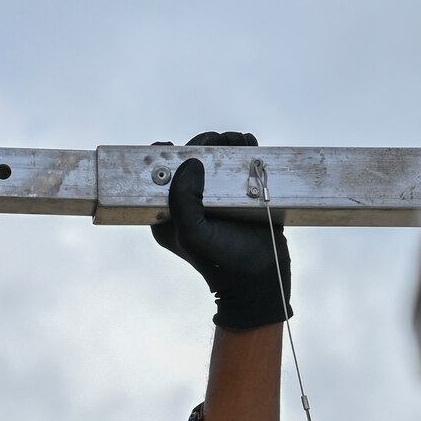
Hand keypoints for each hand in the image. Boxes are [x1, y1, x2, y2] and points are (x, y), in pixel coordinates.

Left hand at [151, 131, 290, 330]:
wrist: (260, 281)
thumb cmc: (221, 264)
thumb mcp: (192, 235)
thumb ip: (183, 200)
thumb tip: (191, 162)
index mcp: (169, 212)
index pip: (160, 175)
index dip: (167, 155)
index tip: (179, 146)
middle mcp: (192, 201)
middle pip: (193, 159)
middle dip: (205, 144)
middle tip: (220, 139)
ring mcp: (217, 197)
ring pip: (218, 159)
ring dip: (227, 143)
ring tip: (240, 141)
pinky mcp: (242, 195)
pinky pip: (241, 165)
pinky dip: (246, 150)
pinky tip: (250, 145)